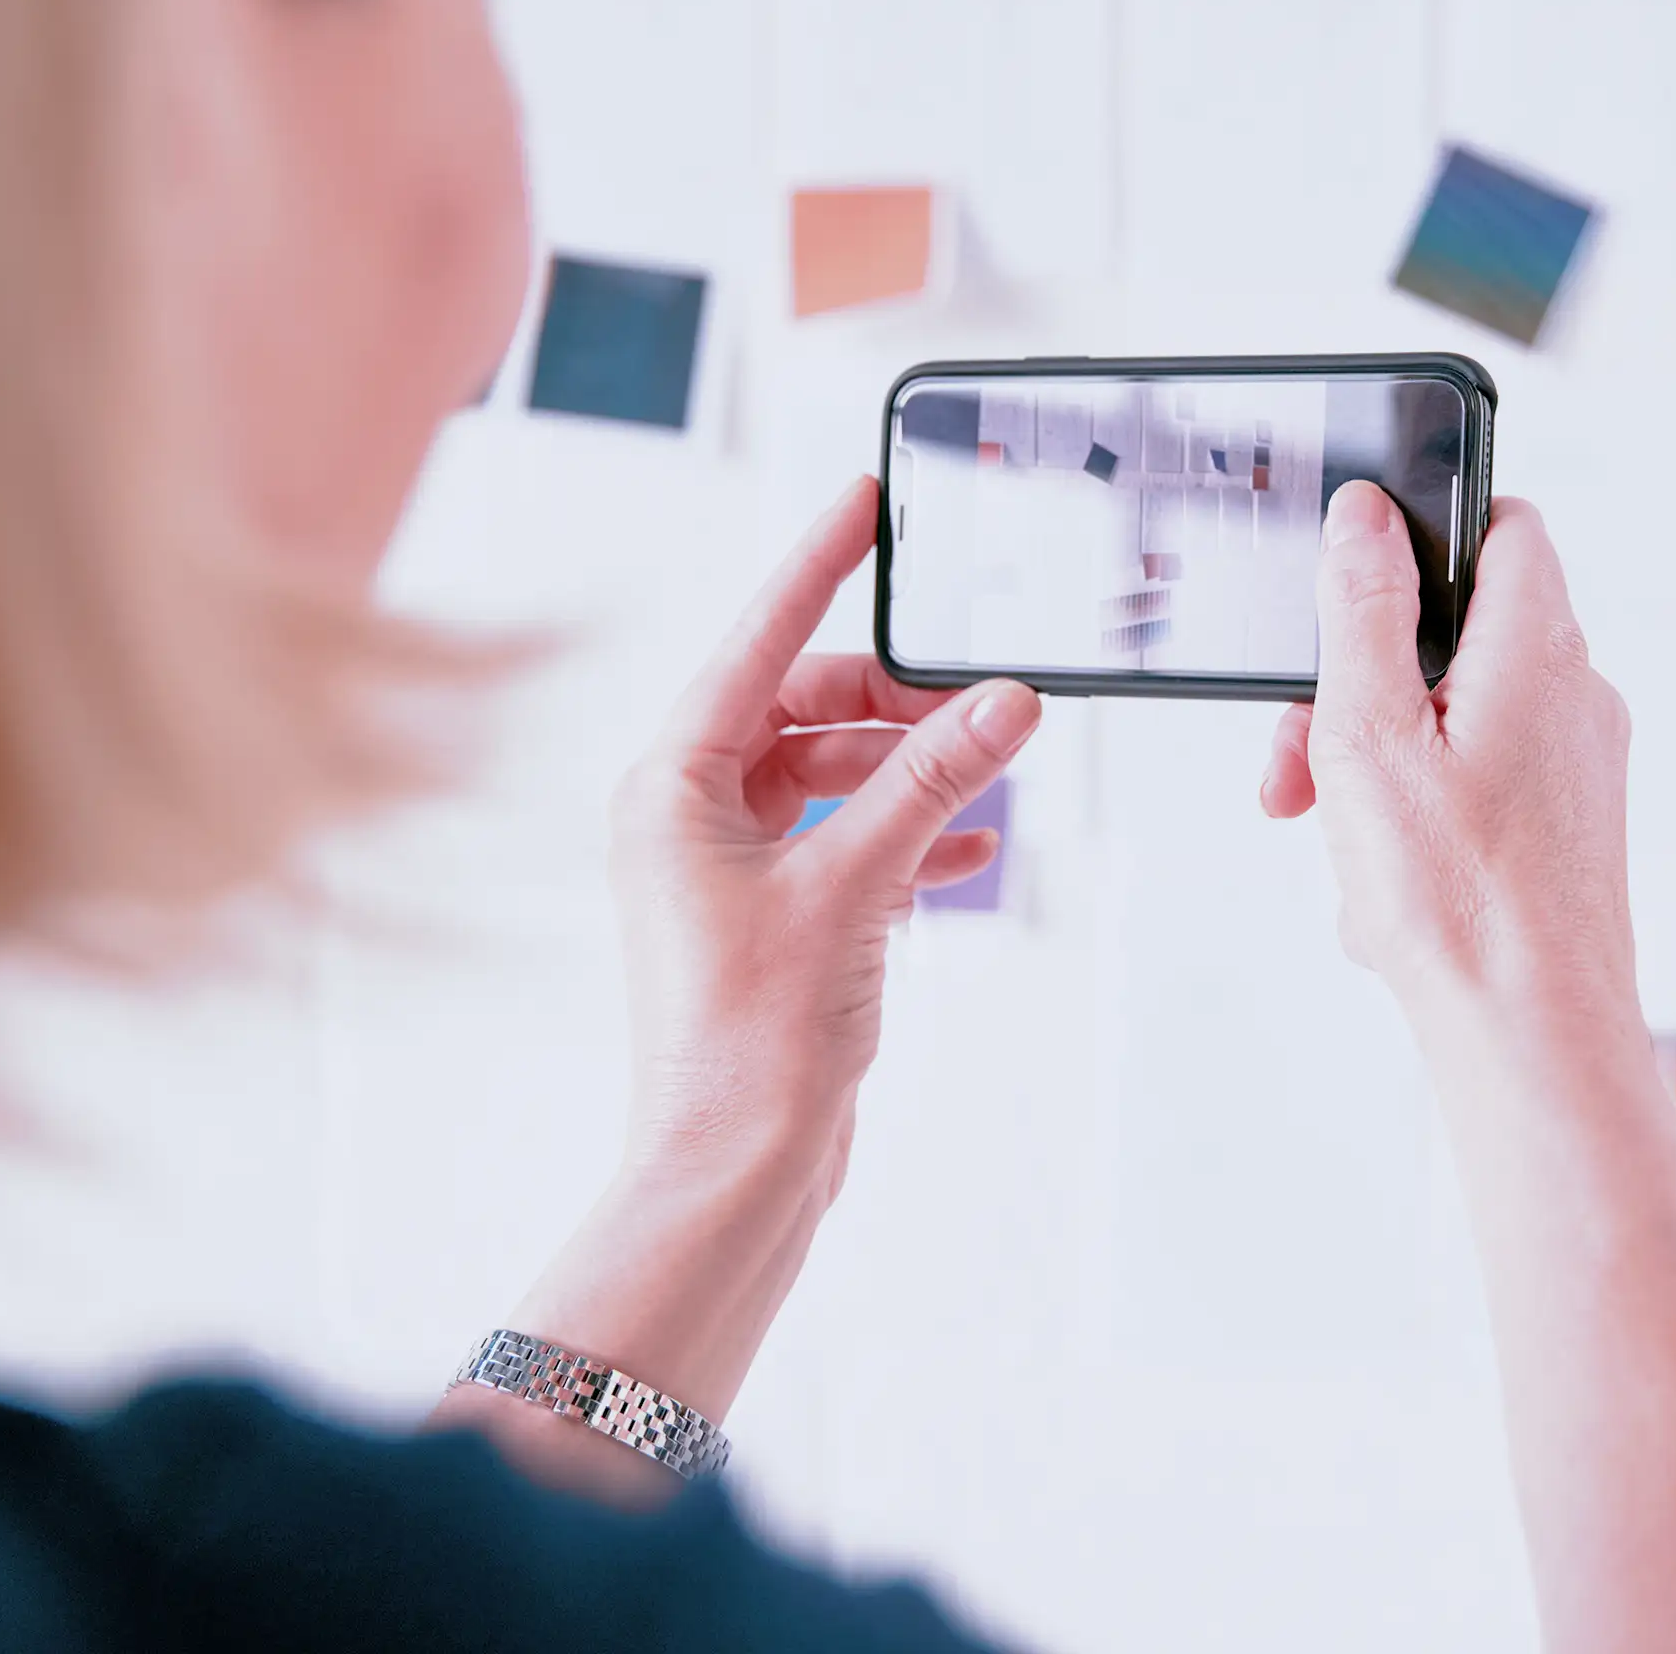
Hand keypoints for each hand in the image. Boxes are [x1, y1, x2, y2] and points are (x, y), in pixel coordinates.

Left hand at [609, 475, 1041, 1180]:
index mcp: (671, 786)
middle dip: (892, 701)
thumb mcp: (855, 886)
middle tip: (976, 692)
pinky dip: (907, 839)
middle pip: (801, 708)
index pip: (756, 643)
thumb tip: (1004, 703)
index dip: (816, 568)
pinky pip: (844, 842)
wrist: (733, 1172)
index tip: (862, 502)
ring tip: (989, 777)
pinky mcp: (769, 919)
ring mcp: (725, 869)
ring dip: (910, 775)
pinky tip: (973, 853)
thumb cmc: (751, 1041)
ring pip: (830, 776)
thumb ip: (933, 784)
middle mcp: (687, 816)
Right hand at [1259, 483, 1638, 1050]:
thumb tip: (1364, 516)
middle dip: (1359, 689)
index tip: (1354, 579)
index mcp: (1538, 649)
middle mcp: (1576, 696)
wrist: (1534, 1036)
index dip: (1426, 534)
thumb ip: (1361, 610)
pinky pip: (1475, 787)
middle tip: (1304, 760)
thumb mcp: (1370, 732)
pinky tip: (1383, 886)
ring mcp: (1577, 767)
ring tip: (1334, 837)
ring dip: (1377, 765)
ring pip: (1455, 720)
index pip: (1503, 527)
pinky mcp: (1566, 828)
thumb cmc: (1460, 900)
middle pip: (1454, 637)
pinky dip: (1417, 817)